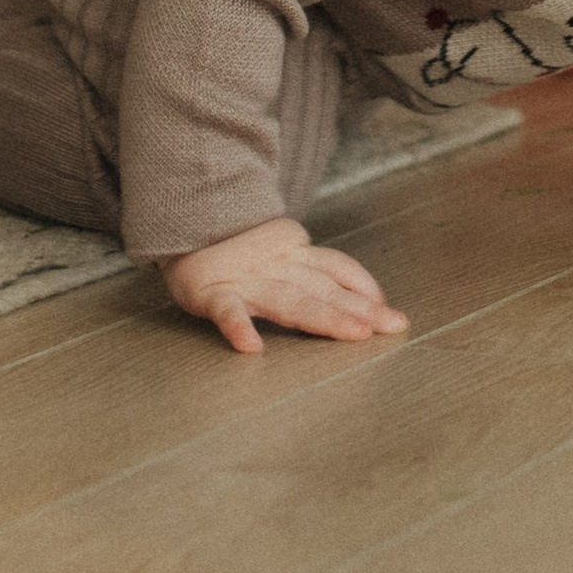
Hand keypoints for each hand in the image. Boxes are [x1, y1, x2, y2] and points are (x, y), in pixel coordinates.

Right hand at [159, 214, 409, 356]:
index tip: (390, 310)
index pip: (336, 267)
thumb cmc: (236, 254)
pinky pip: (227, 311)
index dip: (364, 286)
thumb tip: (362, 301)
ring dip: (323, 316)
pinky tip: (250, 347)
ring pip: (290, 299)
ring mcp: (246, 278)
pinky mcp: (211, 292)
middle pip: (323, 288)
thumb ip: (313, 275)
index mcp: (292, 256)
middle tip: (390, 325)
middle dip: (358, 307)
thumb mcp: (278, 255)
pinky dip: (238, 327)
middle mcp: (276, 266)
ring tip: (353, 333)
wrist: (181, 226)